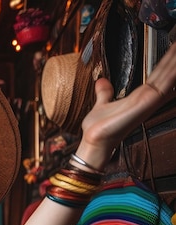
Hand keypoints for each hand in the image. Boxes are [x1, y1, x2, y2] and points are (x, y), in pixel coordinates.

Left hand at [77, 42, 175, 165]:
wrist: (94, 140)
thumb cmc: (100, 128)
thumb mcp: (102, 104)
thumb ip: (104, 93)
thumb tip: (101, 82)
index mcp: (139, 96)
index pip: (159, 73)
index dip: (168, 60)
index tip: (174, 46)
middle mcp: (148, 97)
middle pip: (167, 72)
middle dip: (174, 57)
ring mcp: (149, 100)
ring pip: (169, 76)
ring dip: (175, 62)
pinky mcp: (146, 103)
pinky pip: (164, 85)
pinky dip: (172, 74)